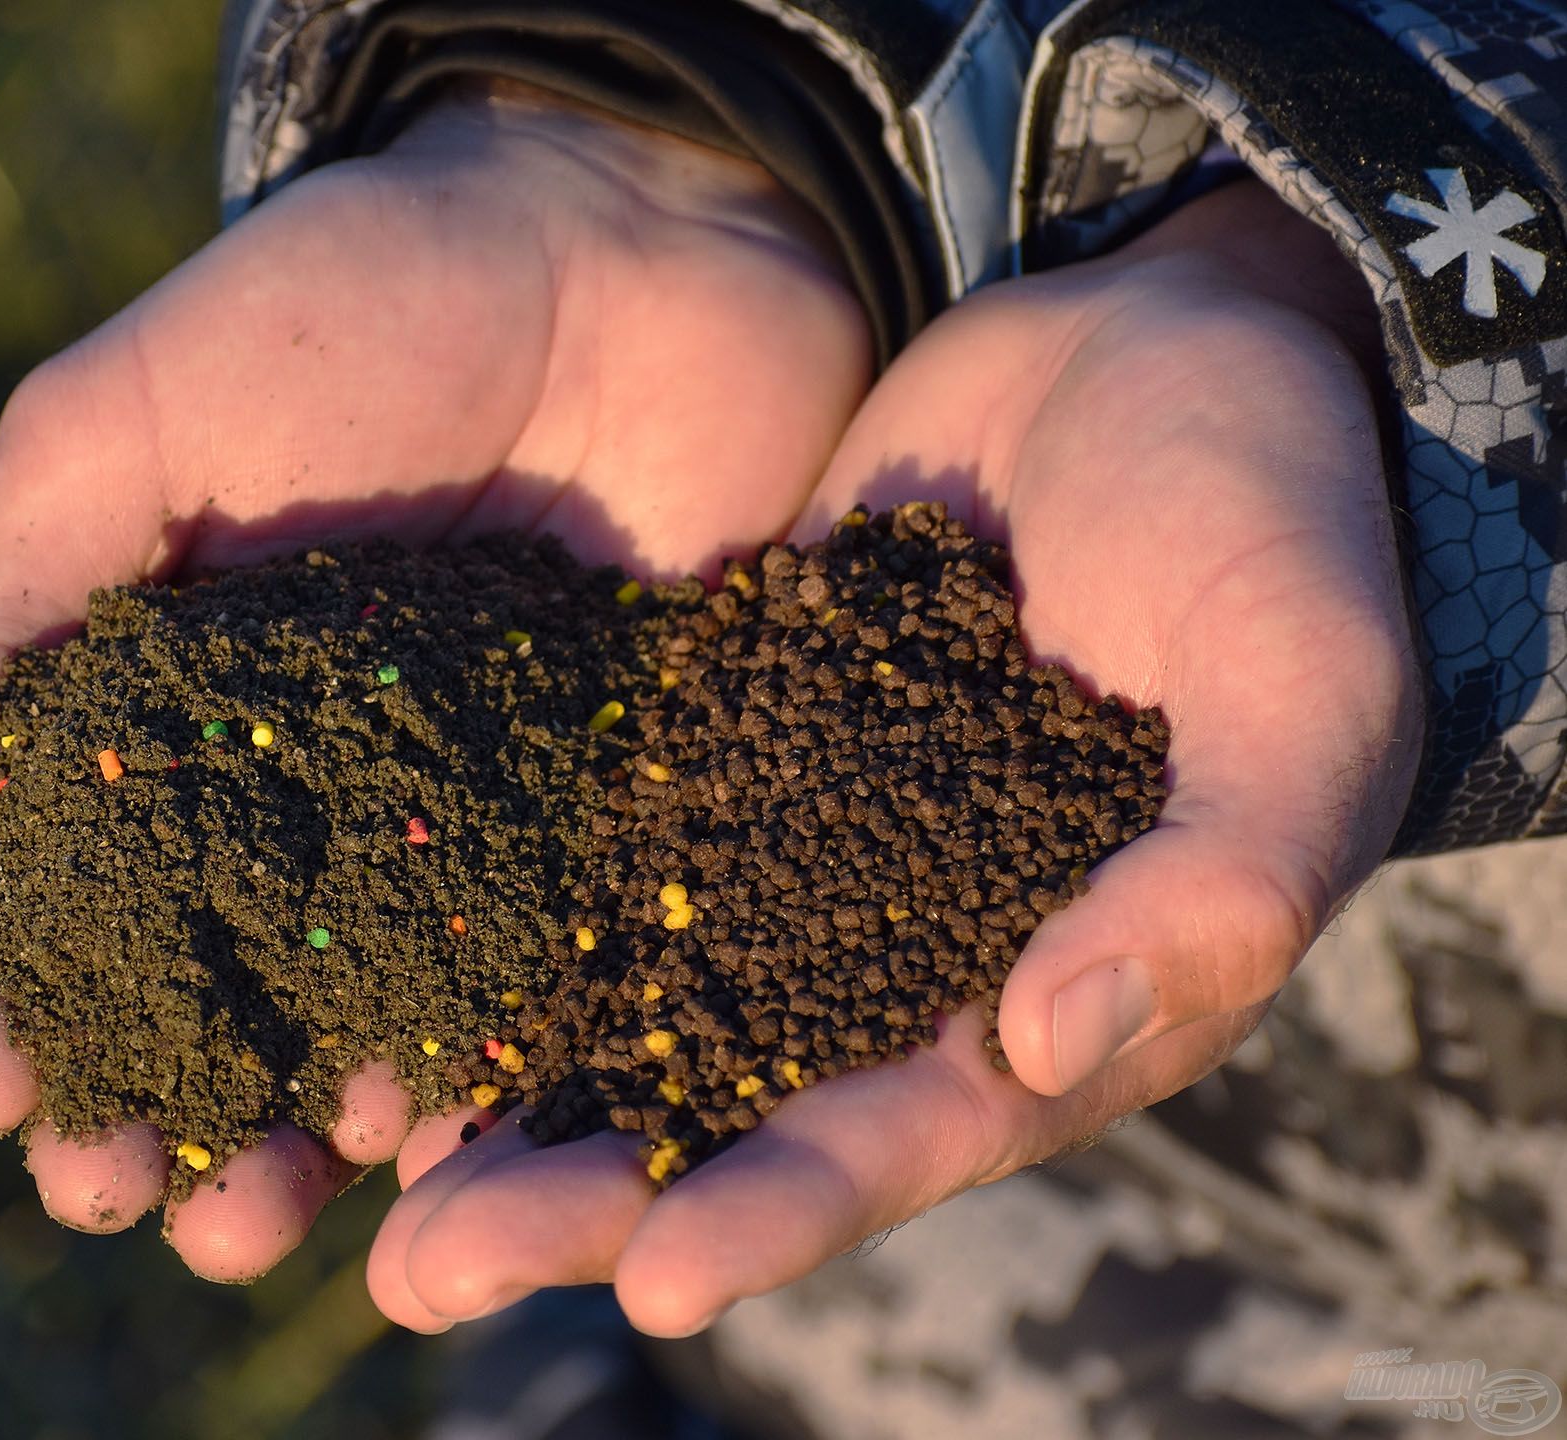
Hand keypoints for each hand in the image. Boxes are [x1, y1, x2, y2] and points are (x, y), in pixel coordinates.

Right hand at [0, 83, 870, 1278]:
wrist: (634, 243)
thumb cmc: (359, 302)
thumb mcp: (130, 416)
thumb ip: (5, 606)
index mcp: (174, 708)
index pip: (74, 889)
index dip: (21, 998)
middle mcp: (313, 788)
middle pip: (220, 993)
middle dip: (162, 1108)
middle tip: (124, 1199)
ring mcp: (464, 816)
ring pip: (372, 1023)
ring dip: (306, 1137)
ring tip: (262, 1218)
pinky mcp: (609, 815)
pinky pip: (548, 975)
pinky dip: (494, 1067)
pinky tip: (446, 1140)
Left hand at [367, 179, 1424, 1333]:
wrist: (1156, 350)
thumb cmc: (1269, 521)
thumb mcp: (1298, 690)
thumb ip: (1219, 876)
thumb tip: (1048, 1039)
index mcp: (1056, 982)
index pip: (906, 1131)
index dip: (781, 1210)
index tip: (655, 1281)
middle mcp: (908, 946)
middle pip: (732, 1097)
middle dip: (591, 1192)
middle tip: (427, 1274)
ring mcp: (802, 843)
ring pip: (640, 991)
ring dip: (513, 1086)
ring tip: (361, 1174)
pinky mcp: (722, 738)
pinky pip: (604, 837)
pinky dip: (509, 904)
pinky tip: (388, 955)